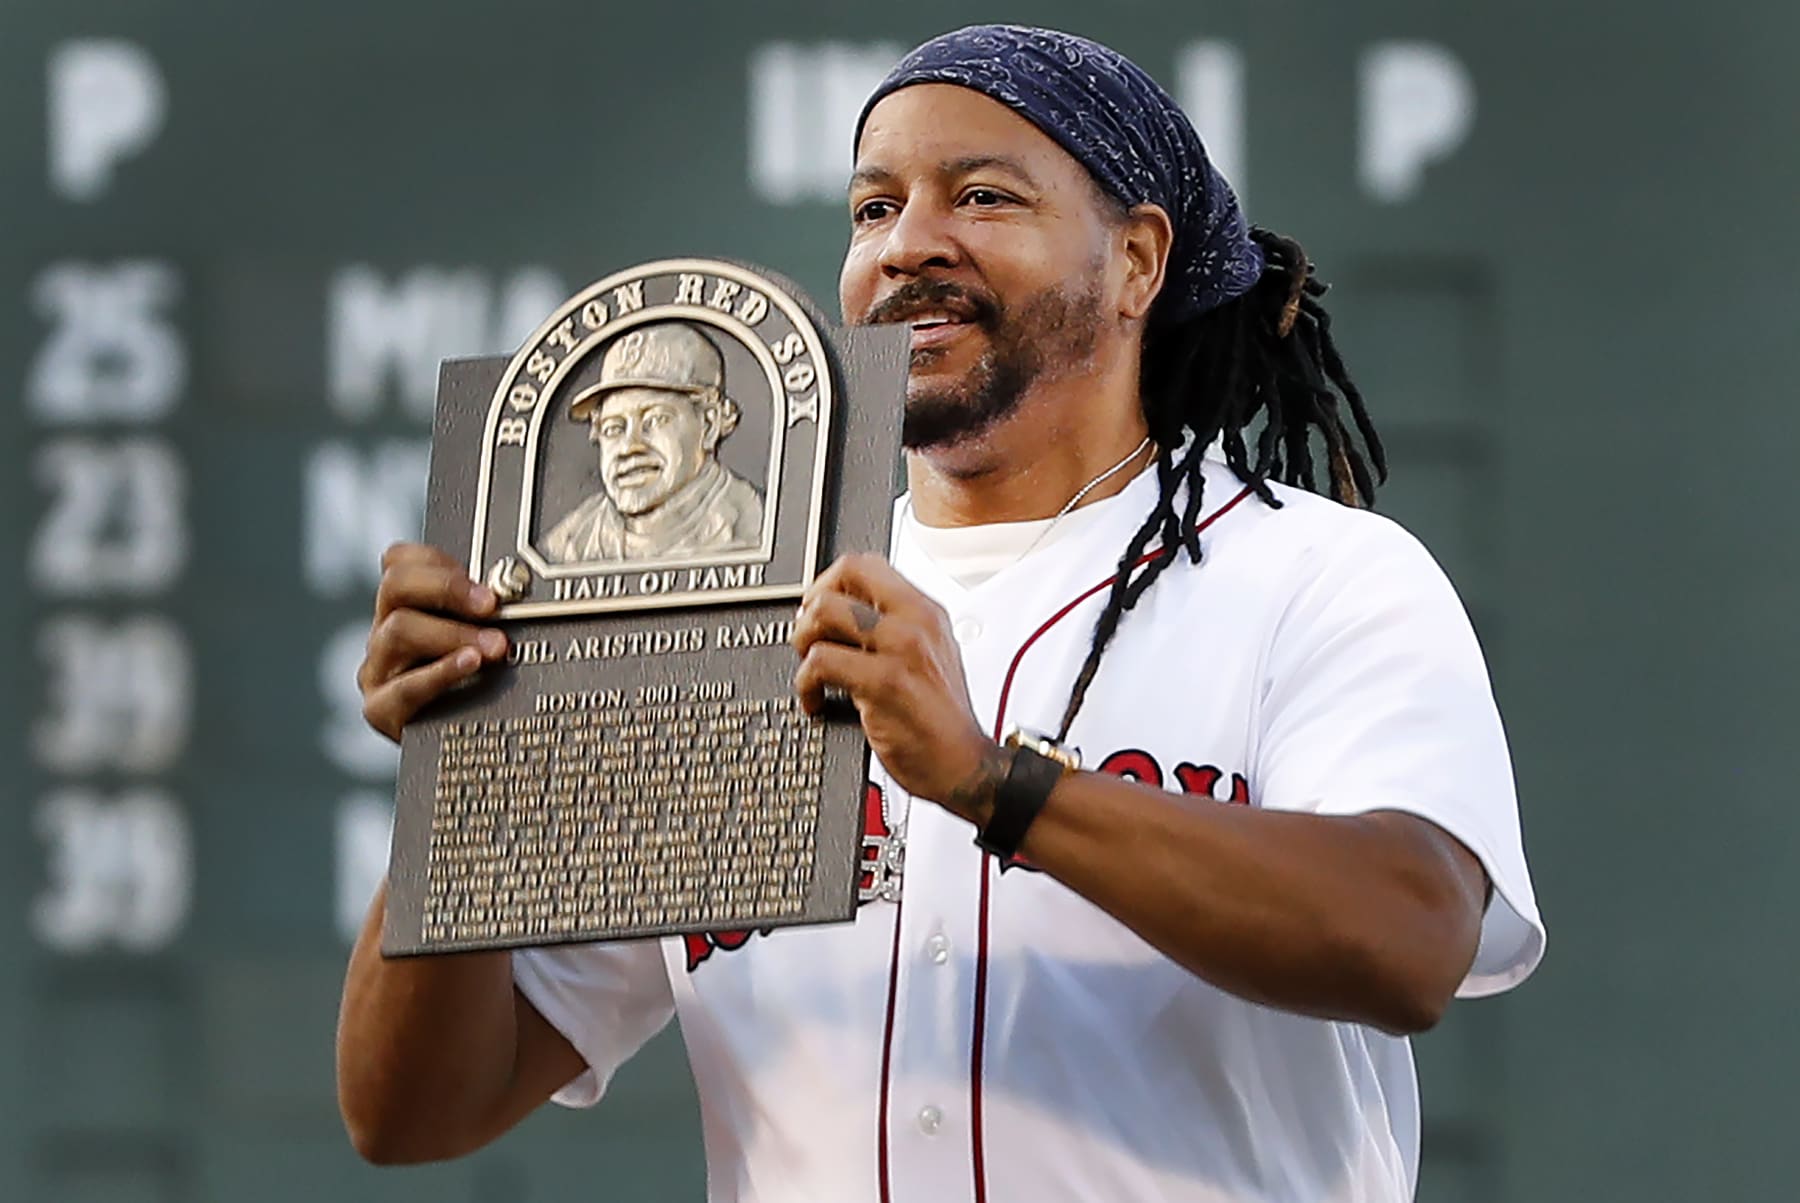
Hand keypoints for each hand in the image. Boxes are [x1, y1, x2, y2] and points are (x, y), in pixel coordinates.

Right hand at [358, 543, 509, 741]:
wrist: (462, 751)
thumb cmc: (480, 687)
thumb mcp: (482, 640)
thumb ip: (486, 614)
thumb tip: (528, 587)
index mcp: (403, 607)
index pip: (400, 561)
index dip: (438, 561)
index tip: (483, 580)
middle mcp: (384, 632)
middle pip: (396, 586)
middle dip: (448, 590)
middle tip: (492, 606)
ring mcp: (378, 670)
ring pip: (398, 630)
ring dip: (452, 634)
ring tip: (494, 647)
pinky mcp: (380, 710)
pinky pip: (404, 687)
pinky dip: (440, 673)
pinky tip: (470, 665)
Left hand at [792, 553, 1001, 814]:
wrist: (963, 765)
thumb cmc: (941, 718)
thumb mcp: (929, 655)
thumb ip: (893, 628)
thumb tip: (841, 614)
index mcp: (925, 610)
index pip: (865, 564)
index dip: (830, 581)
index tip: (819, 609)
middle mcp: (915, 621)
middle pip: (844, 574)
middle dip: (812, 603)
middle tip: (810, 636)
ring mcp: (901, 649)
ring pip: (824, 613)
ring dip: (803, 641)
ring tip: (812, 670)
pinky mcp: (884, 682)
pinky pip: (821, 661)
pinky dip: (805, 684)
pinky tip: (817, 702)